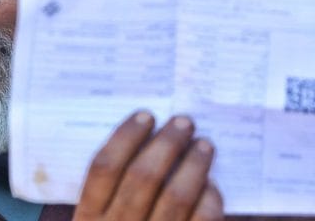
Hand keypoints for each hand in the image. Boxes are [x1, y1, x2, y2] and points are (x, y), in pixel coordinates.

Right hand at [73, 111, 222, 220]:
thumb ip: (103, 200)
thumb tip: (136, 148)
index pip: (104, 167)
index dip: (126, 136)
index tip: (145, 115)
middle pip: (142, 175)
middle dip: (166, 143)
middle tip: (183, 122)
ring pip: (176, 196)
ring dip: (194, 165)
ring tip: (204, 146)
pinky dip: (210, 201)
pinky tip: (212, 186)